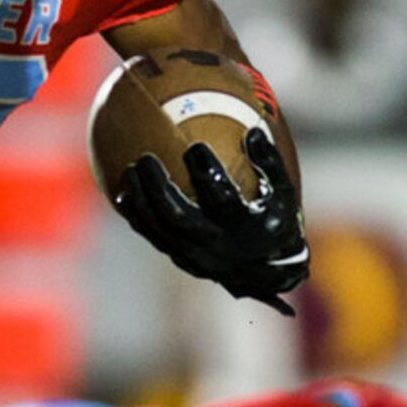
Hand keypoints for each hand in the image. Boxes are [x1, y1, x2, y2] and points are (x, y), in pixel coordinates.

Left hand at [115, 126, 309, 314]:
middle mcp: (217, 246)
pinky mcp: (183, 261)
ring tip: (130, 170)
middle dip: (158, 187)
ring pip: (160, 229)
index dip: (206, 173)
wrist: (267, 274)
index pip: (221, 199)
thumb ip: (271, 163)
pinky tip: (123, 195)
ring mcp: (197, 257)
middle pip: (179, 216)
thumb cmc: (275, 221)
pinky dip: (137, 218)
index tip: (194, 146)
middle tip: (145, 158)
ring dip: (141, 200)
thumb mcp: (283, 195)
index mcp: (244, 228)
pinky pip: (154, 238)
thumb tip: (251, 131)